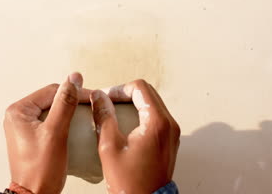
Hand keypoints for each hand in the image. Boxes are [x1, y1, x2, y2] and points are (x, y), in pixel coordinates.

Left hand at [3, 72, 88, 193]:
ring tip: (85, 114)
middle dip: (72, 101)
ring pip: (52, 109)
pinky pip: (51, 120)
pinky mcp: (32, 136)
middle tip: (91, 106)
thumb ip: (64, 104)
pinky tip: (75, 125)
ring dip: (69, 110)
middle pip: (52, 99)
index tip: (92, 97)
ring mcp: (24, 126)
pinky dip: (64, 120)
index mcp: (18, 111)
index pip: (52, 91)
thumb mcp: (56, 133)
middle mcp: (18, 116)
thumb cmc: (40, 170)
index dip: (74, 92)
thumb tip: (73, 79)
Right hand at [90, 79, 180, 193]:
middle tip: (108, 102)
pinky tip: (125, 123)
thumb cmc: (131, 183)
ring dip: (133, 103)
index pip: (140, 88)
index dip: (119, 89)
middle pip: (148, 93)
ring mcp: (172, 132)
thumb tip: (99, 98)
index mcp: (157, 123)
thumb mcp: (109, 146)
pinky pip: (157, 116)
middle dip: (126, 93)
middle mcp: (169, 125)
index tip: (106, 97)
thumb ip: (104, 117)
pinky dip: (141, 113)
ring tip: (115, 112)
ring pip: (153, 103)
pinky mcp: (170, 140)